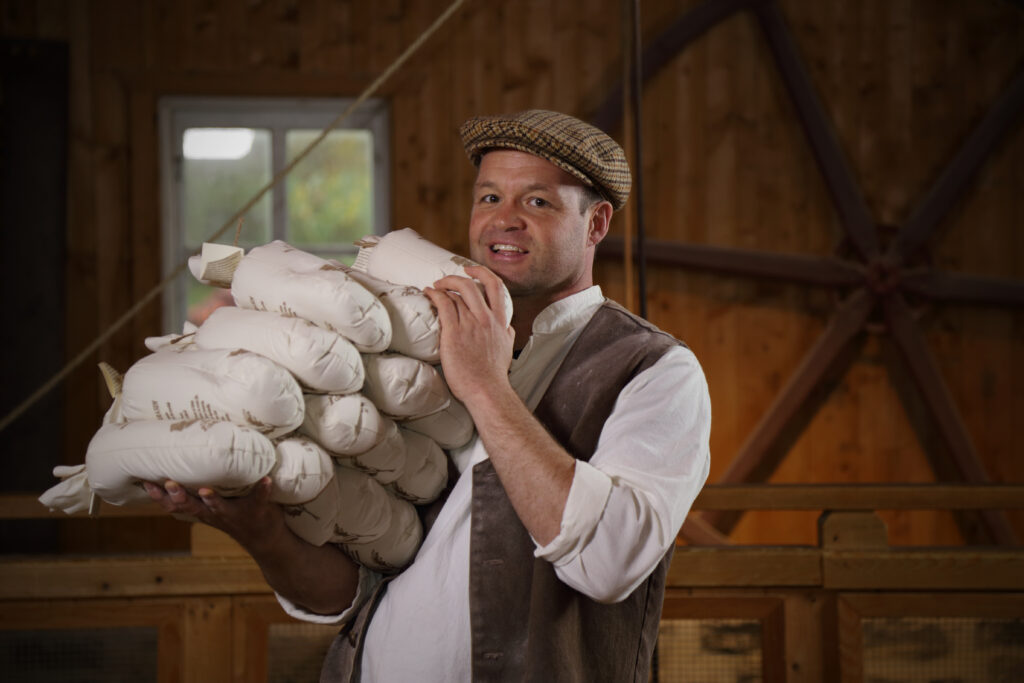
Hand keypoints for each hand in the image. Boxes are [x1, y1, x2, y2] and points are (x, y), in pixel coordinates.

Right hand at [143, 477, 286, 554]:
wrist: (265, 539)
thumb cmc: (234, 515)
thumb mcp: (210, 509)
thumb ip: (196, 494)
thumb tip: (179, 464)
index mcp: (202, 510)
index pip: (175, 505)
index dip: (159, 496)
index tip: (146, 483)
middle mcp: (214, 514)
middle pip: (191, 507)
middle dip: (179, 496)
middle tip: (169, 484)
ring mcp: (234, 513)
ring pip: (219, 508)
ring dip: (211, 500)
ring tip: (205, 490)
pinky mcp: (257, 510)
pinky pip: (260, 499)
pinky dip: (263, 489)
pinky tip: (266, 479)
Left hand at [423, 265, 515, 403]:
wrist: (486, 390)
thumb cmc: (494, 374)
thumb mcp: (508, 348)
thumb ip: (506, 333)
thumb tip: (506, 327)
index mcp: (500, 321)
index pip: (495, 287)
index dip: (482, 273)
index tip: (471, 270)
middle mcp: (486, 319)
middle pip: (472, 285)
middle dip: (456, 277)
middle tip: (445, 280)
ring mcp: (470, 325)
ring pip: (455, 295)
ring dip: (442, 288)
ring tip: (433, 289)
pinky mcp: (454, 333)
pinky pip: (444, 306)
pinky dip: (435, 295)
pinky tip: (429, 294)